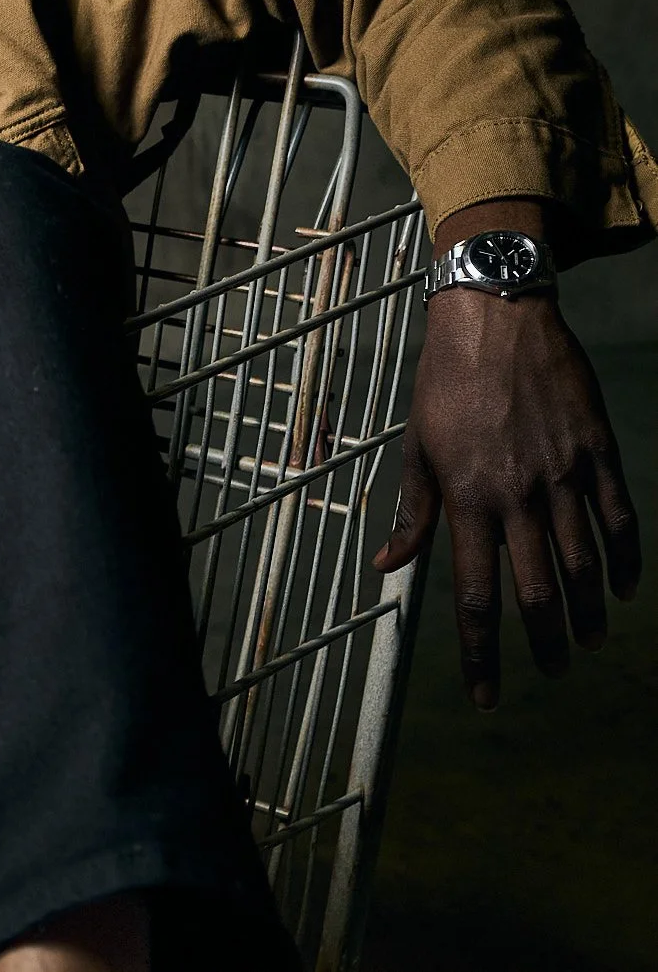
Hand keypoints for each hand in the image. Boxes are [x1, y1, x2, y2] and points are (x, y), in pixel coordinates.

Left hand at [373, 205, 639, 708]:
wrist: (496, 317)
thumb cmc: (444, 383)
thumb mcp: (415, 447)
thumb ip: (412, 513)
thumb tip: (387, 566)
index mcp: (467, 499)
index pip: (476, 595)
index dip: (482, 653)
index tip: (485, 695)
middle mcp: (518, 495)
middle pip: (537, 592)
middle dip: (544, 643)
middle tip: (551, 674)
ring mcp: (563, 474)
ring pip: (585, 563)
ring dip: (590, 610)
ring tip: (590, 641)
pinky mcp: (597, 452)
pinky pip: (619, 518)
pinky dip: (627, 559)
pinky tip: (626, 588)